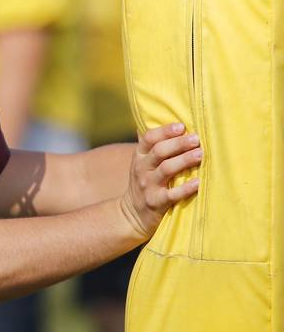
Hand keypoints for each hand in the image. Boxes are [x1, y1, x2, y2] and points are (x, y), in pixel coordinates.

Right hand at [120, 123, 201, 237]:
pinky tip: (199, 182)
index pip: (148, 138)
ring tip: (200, 154)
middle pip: (159, 151)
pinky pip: (172, 194)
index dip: (165, 131)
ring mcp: (148, 186)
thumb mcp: (142, 162)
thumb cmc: (145, 182)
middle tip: (196, 138)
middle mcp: (142, 169)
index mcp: (139, 156)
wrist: (132, 213)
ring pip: (166, 169)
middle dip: (179, 143)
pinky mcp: (156, 202)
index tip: (181, 126)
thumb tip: (165, 118)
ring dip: (184, 160)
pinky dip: (186, 188)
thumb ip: (152, 145)